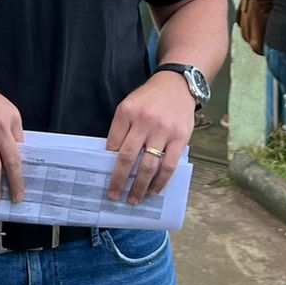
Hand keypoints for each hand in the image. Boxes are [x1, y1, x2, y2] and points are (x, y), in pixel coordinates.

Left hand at [104, 73, 195, 205]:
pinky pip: (168, 166)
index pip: (113, 143)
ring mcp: (163, 130)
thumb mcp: (130, 105)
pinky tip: (153, 191)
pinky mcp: (180, 138)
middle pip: (128, 157)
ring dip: (139, 187)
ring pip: (148, 165)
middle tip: (114, 195)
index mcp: (127, 111)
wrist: (176, 85)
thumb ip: (122, 128)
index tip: (105, 178)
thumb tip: (113, 159)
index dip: (108, 163)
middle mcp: (144, 120)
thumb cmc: (150, 99)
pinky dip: (160, 182)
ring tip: (133, 199)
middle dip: (119, 180)